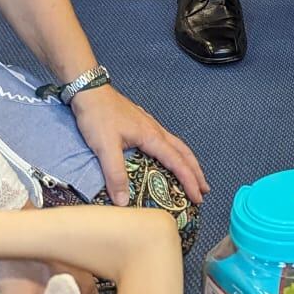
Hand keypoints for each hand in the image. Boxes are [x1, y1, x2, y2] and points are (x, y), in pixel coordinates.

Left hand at [72, 82, 209, 203]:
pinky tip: (167, 158)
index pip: (177, 162)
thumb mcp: (105, 147)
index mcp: (152, 137)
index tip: (198, 198)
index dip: (189, 181)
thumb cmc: (98, 117)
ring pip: (176, 146)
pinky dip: (174, 154)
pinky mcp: (141, 124)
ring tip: (193, 177)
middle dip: (196, 172)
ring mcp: (149, 125)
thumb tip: (124, 202)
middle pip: (183, 152)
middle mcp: (155, 131)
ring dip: (187, 162)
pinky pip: (166, 142)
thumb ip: (115, 174)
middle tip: (204, 190)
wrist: (89, 90)